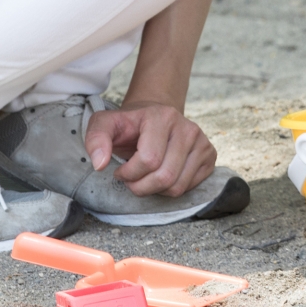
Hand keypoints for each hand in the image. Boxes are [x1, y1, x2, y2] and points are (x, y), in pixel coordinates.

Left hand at [85, 102, 216, 197]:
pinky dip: (170, 189)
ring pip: (177, 186)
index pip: (149, 160)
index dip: (128, 174)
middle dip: (141, 187)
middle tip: (131, 180)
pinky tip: (161, 175)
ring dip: (155, 190)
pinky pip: (189, 187)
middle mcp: (188, 128)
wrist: (155, 116)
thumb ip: (96, 139)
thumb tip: (100, 164)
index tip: (119, 170)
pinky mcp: (210, 155)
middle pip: (165, 177)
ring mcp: (202, 141)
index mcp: (162, 117)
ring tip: (145, 177)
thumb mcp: (105, 124)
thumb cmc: (129, 125)